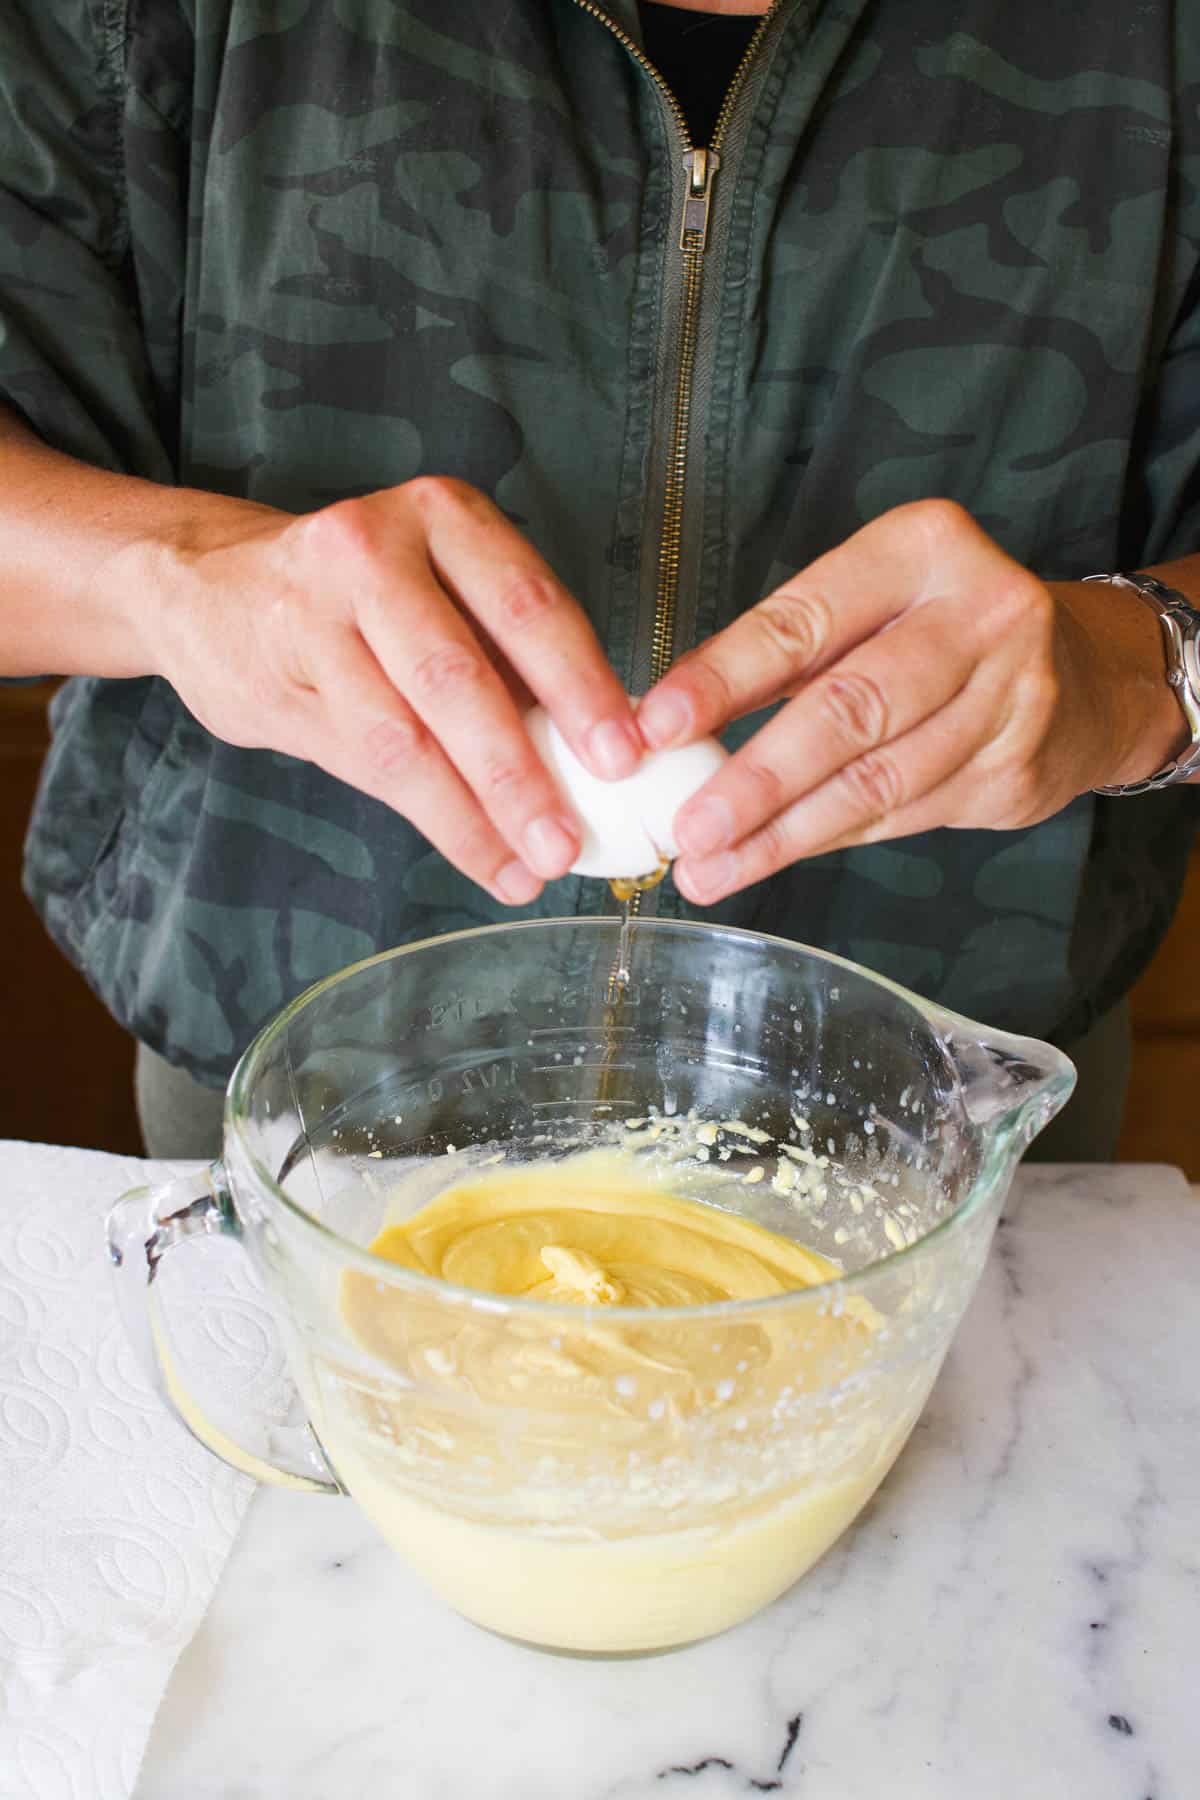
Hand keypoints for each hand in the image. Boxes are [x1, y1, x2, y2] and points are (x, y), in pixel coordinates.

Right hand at [145, 478, 639, 904]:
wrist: (207, 589)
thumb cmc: (361, 597)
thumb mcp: (444, 588)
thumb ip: (512, 656)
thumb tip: (603, 755)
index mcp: (443, 516)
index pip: (526, 605)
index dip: (580, 687)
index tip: (624, 758)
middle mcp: (371, 551)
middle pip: (457, 676)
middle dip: (520, 773)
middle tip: (567, 842)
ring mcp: (311, 616)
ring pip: (403, 736)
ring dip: (474, 816)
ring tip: (527, 868)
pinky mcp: (274, 682)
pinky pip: (364, 765)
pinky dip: (432, 819)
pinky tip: (479, 855)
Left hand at [636, 500, 1170, 903]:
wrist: (1085, 679)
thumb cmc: (936, 632)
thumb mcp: (868, 602)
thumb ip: (782, 652)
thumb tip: (668, 722)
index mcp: (921, 548)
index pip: (804, 621)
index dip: (725, 678)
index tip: (657, 726)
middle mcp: (979, 614)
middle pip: (850, 708)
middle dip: (758, 778)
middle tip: (690, 828)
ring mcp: (1010, 697)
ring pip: (876, 779)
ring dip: (784, 833)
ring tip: (713, 867)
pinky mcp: (1015, 769)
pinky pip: (902, 815)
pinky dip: (830, 840)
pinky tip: (774, 857)